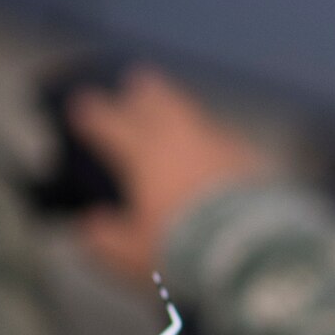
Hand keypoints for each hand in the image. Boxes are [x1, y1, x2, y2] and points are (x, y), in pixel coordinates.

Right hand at [67, 68, 268, 282]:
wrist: (252, 247)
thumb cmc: (183, 250)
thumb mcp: (134, 255)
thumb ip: (107, 239)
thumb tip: (91, 227)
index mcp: (144, 155)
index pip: (110, 124)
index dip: (93, 113)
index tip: (82, 105)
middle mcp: (181, 138)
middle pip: (159, 100)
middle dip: (145, 90)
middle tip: (138, 79)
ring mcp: (220, 143)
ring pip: (195, 114)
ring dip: (182, 109)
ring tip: (177, 110)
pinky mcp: (251, 157)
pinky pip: (227, 138)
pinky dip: (215, 139)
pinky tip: (218, 147)